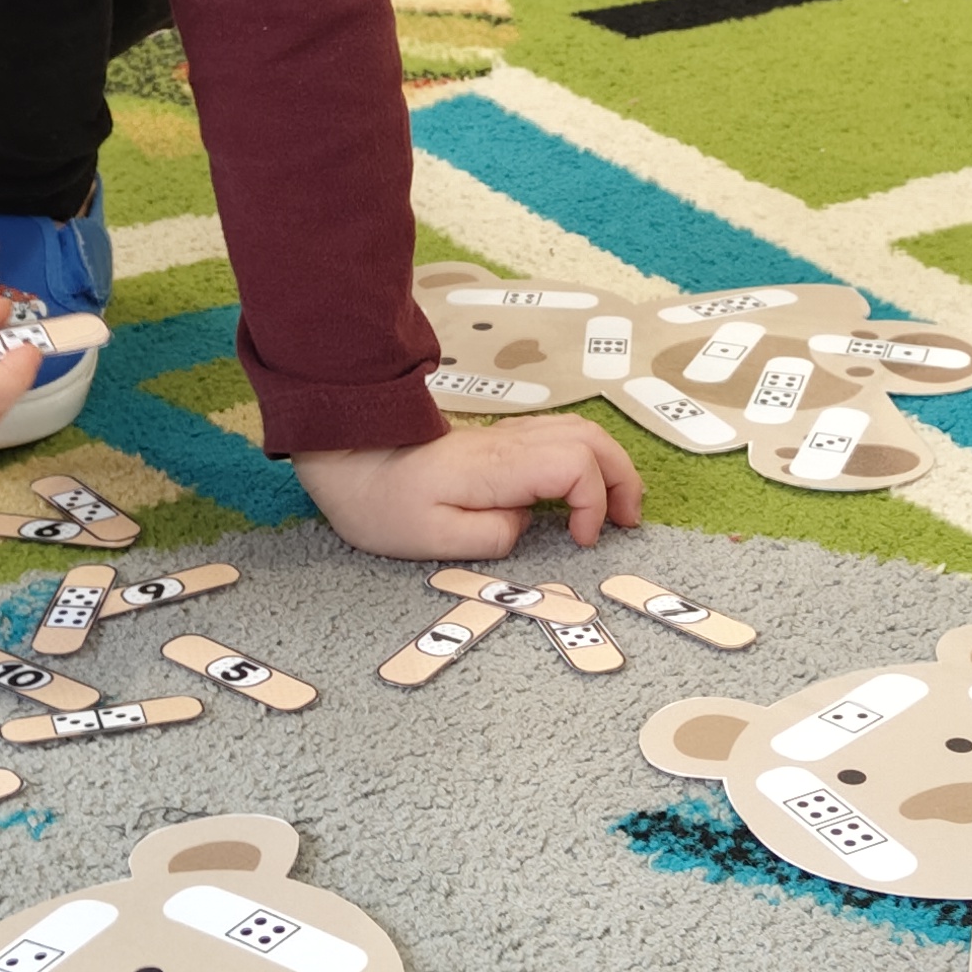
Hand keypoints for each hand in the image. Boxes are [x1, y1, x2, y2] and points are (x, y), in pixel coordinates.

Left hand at [294, 415, 642, 559]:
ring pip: (580, 431)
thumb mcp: (429, 539)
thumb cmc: (379, 501)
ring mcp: (505, 436)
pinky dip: (586, 460)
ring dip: (609, 467)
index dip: (593, 503)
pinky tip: (580, 490)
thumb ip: (491, 536)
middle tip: (626, 525)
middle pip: (592, 439)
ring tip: (615, 510)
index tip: (579, 541)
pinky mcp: (496, 442)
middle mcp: (509, 443)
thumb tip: (526, 525)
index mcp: (497, 466)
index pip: (576, 466)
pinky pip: (559, 436)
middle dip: (622, 481)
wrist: (344, 453)